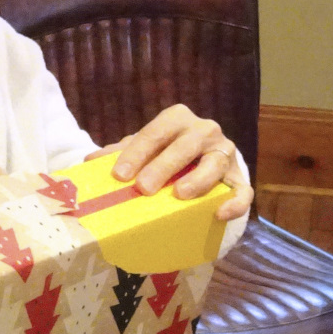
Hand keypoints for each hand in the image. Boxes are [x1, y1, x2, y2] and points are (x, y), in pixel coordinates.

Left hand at [95, 105, 252, 220]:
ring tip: (179, 194)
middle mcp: (205, 131)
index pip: (156, 132)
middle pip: (185, 145)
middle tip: (143, 188)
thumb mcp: (144, 149)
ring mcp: (224, 154)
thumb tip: (90, 162)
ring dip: (199, 179)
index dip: (137, 152)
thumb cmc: (165, 153)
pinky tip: (219, 214)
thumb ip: (121, 153)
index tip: (119, 174)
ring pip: (216, 163)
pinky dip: (234, 203)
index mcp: (178, 119)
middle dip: (163, 166)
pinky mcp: (239, 178)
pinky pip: (242, 191)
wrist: (201, 160)